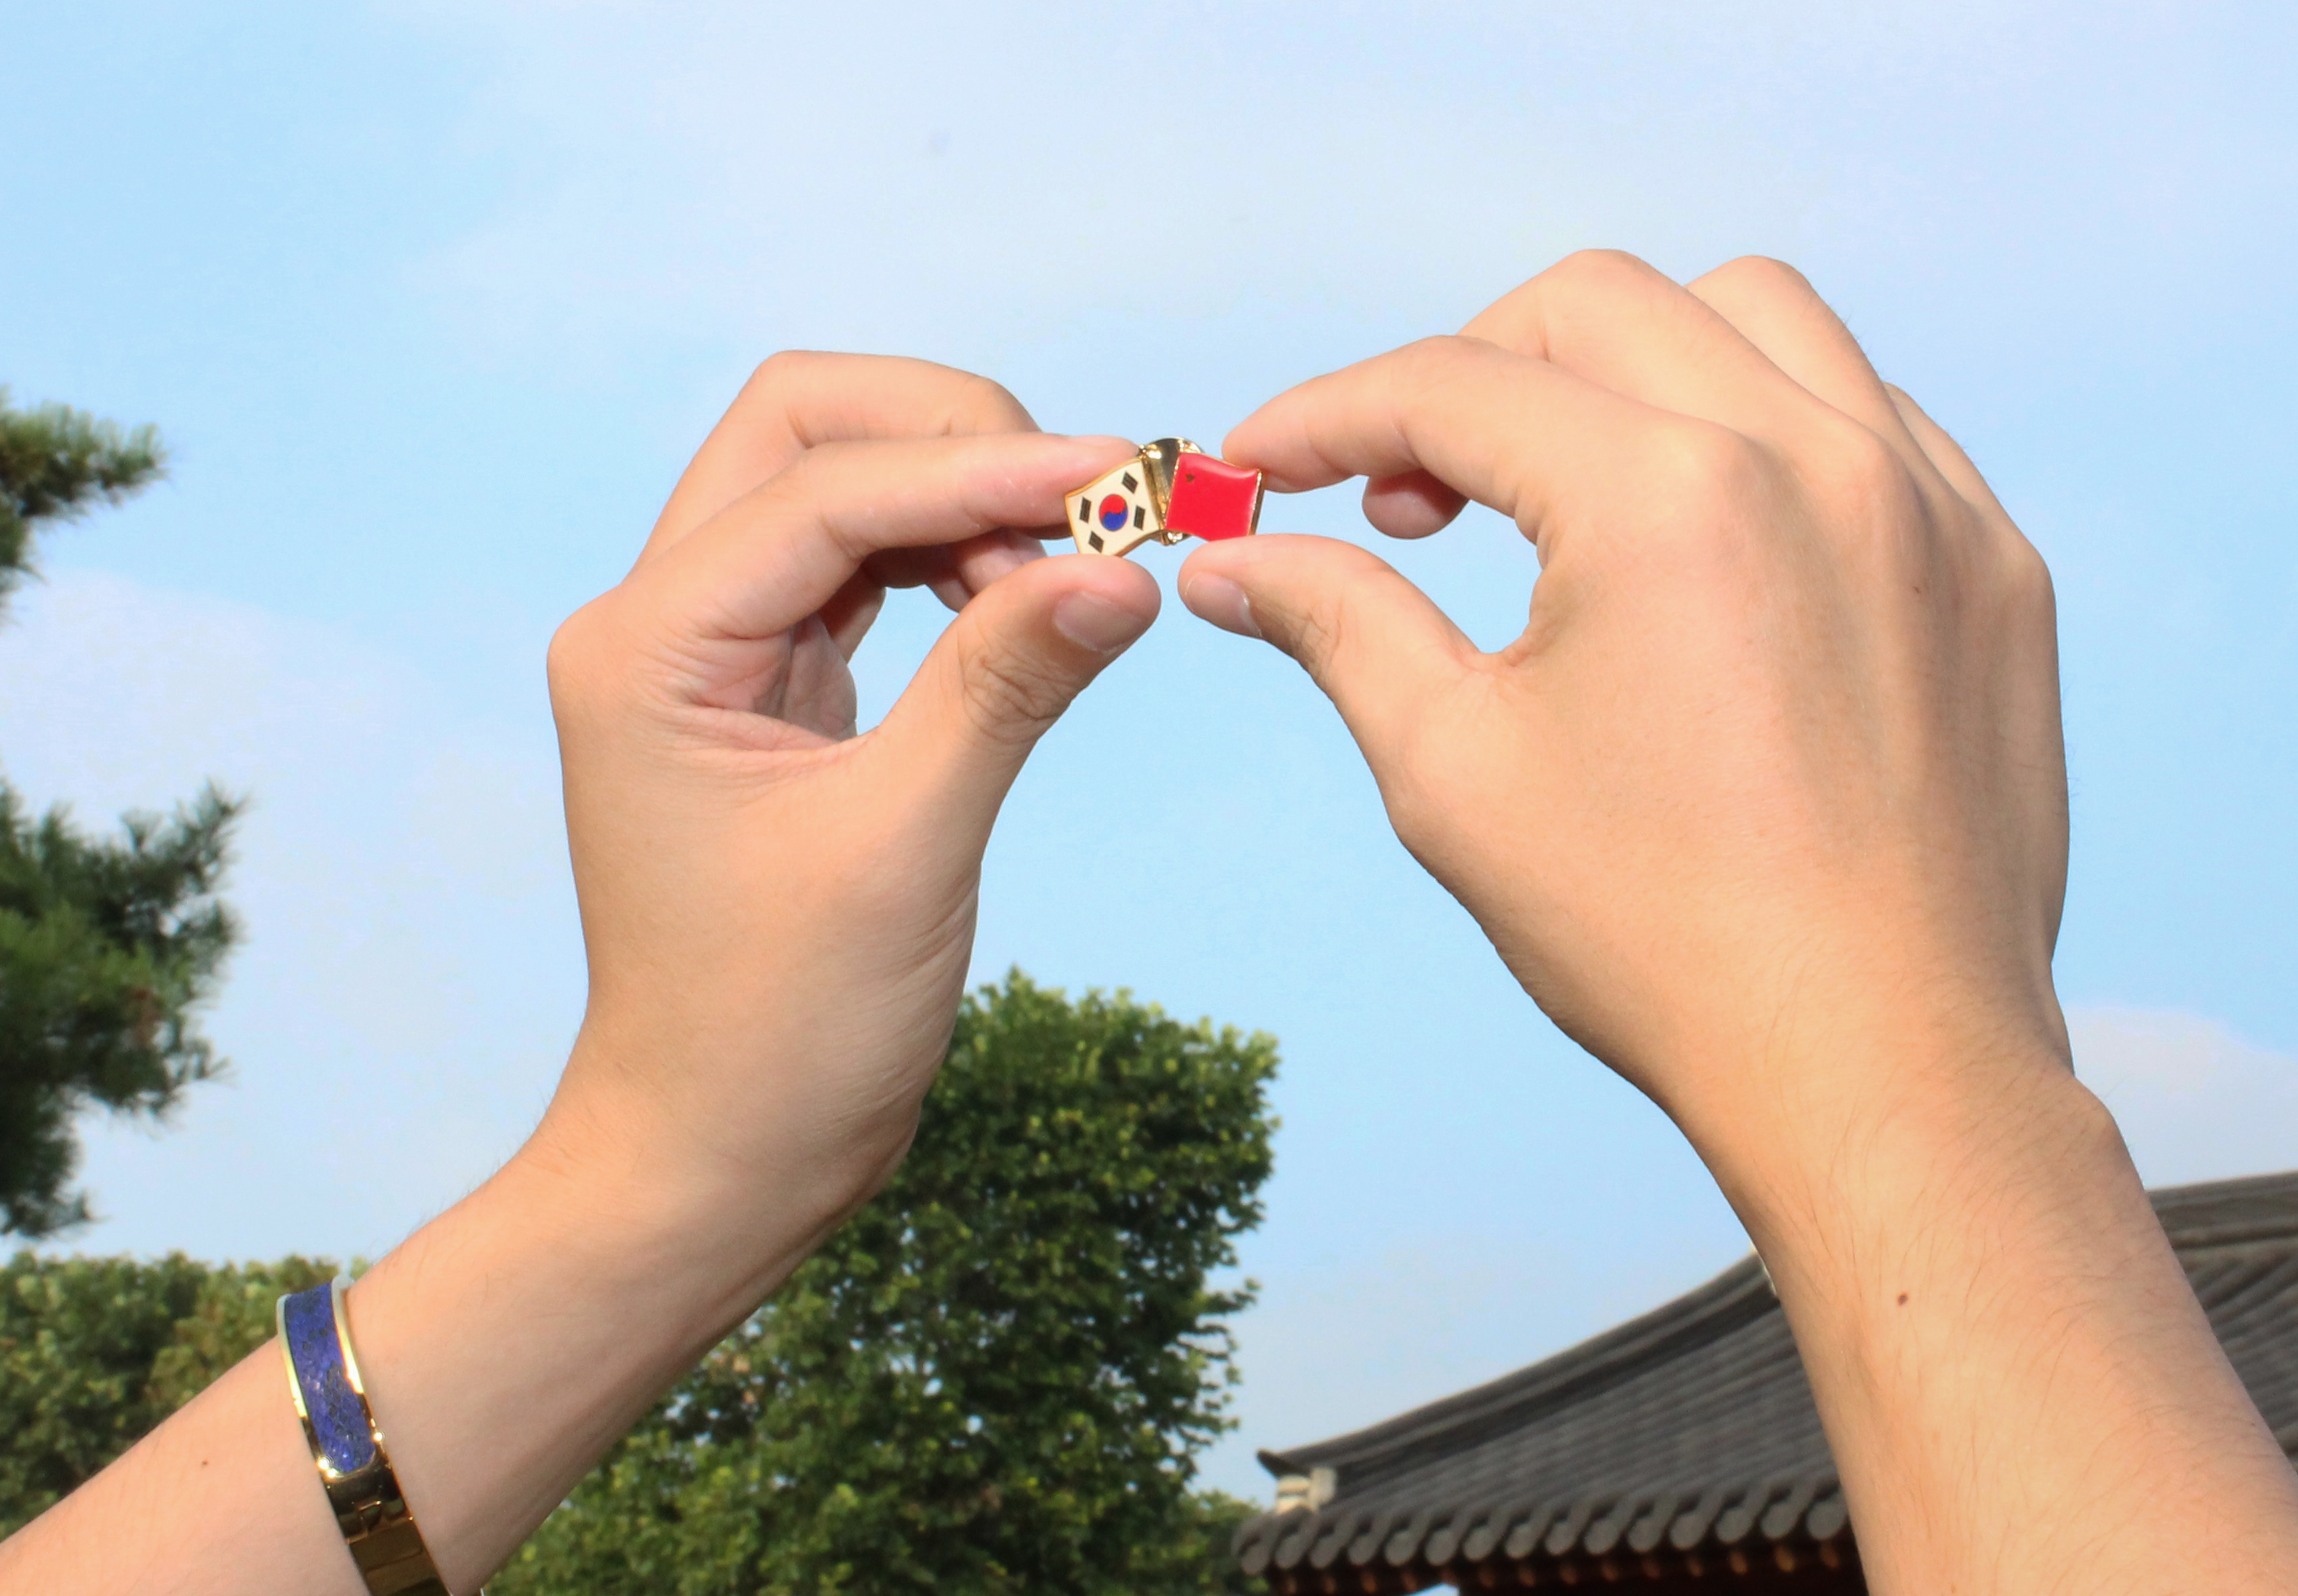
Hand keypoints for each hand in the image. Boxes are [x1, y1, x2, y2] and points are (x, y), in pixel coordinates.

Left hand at [537, 352, 1157, 1284]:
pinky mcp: (767, 693)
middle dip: (952, 437)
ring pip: (837, 487)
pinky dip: (950, 559)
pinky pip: (859, 571)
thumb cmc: (778, 1036)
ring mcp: (709, 654)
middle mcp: (656, 626)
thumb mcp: (904, 850)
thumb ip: (1006, 686)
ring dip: (960, 494)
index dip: (983, 470)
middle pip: (805, 430)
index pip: (825, 489)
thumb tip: (1124, 567)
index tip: (1123, 483)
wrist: (713, 1157)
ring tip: (1072, 562)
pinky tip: (1026, 598)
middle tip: (1086, 508)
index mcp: (646, 650)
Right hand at [1181, 252, 2067, 1161]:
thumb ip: (1338, 622)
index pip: (1451, 386)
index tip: (1260, 462)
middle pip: (1594, 306)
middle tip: (1409, 498)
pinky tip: (1707, 538)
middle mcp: (1814, 456)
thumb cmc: (1658, 938)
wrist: (1880, 1065)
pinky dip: (1761, 429)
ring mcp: (1928, 499)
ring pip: (1753, 317)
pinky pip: (1869, 412)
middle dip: (1467, 374)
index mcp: (1667, 499)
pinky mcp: (1994, 561)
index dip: (1325, 415)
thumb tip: (1230, 559)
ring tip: (1566, 492)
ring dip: (1625, 367)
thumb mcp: (1455, 771)